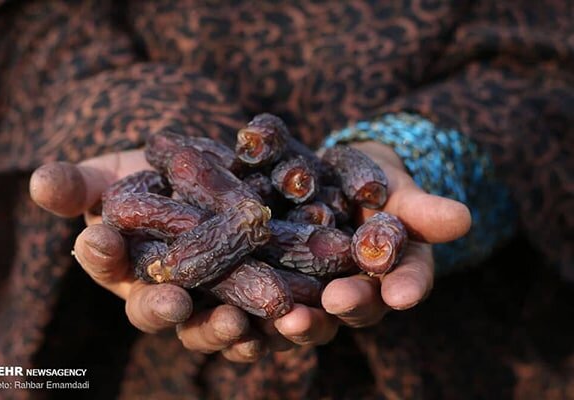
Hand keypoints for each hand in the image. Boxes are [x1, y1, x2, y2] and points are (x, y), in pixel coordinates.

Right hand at [29, 150, 265, 361]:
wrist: (215, 179)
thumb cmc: (154, 177)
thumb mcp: (116, 172)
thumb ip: (81, 183)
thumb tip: (40, 180)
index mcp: (129, 266)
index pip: (108, 266)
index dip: (101, 255)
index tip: (99, 240)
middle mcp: (171, 292)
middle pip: (163, 310)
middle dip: (163, 307)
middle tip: (171, 301)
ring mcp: (216, 300)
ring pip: (216, 326)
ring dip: (223, 330)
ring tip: (235, 324)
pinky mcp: (263, 299)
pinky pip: (271, 321)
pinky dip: (282, 324)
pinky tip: (296, 318)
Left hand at [268, 141, 471, 343]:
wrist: (331, 178)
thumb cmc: (374, 184)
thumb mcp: (398, 191)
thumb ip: (423, 209)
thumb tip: (464, 219)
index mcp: (392, 272)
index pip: (406, 282)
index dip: (407, 288)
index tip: (403, 293)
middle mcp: (356, 291)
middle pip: (355, 307)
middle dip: (348, 306)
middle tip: (335, 302)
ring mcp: (315, 292)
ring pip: (311, 314)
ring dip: (300, 321)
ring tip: (286, 319)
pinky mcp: (275, 284)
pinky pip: (267, 303)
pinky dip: (256, 311)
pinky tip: (239, 313)